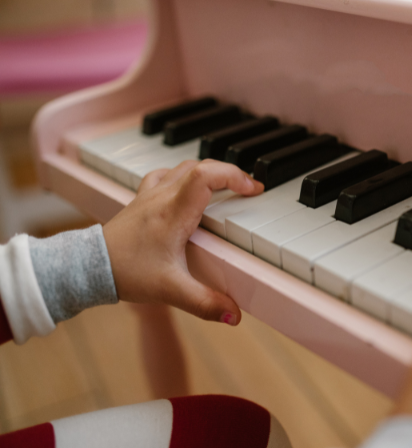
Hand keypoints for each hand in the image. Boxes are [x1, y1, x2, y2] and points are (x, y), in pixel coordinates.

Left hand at [103, 159, 263, 325]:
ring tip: (224, 186)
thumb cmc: (125, 272)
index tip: (251, 190)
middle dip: (229, 174)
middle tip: (247, 190)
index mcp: (173, 213)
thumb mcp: (170, 291)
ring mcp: (149, 196)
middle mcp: (161, 197)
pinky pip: (164, 175)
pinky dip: (183, 175)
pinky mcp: (141, 200)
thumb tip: (234, 316)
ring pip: (183, 167)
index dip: (234, 176)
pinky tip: (187, 187)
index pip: (206, 175)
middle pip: (200, 166)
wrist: (88, 268)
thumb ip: (205, 303)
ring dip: (208, 172)